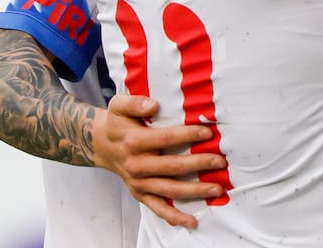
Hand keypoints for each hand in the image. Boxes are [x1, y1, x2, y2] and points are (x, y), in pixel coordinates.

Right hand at [93, 94, 226, 228]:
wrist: (101, 145)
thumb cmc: (117, 123)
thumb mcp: (118, 105)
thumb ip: (135, 102)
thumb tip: (153, 105)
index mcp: (134, 142)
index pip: (166, 138)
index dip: (188, 135)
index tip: (208, 132)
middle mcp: (137, 165)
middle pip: (173, 167)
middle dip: (199, 164)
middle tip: (221, 161)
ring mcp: (139, 183)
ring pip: (170, 190)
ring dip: (195, 191)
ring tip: (217, 188)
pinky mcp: (140, 194)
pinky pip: (158, 208)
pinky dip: (174, 217)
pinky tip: (192, 220)